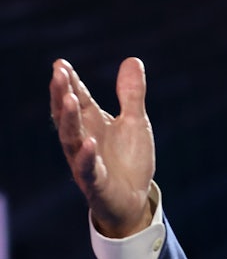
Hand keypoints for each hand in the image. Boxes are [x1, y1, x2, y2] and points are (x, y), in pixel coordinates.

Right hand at [50, 58, 155, 237]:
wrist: (134, 199)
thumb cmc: (129, 159)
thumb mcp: (135, 122)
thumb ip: (131, 94)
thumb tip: (132, 59)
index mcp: (92, 124)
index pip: (78, 99)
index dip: (70, 83)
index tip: (60, 64)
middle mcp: (83, 140)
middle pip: (68, 116)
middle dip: (63, 95)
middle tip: (59, 74)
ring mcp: (87, 162)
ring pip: (72, 140)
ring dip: (70, 120)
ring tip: (70, 99)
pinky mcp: (96, 183)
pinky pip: (89, 170)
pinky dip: (87, 157)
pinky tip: (89, 143)